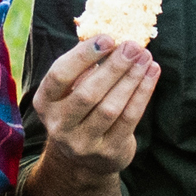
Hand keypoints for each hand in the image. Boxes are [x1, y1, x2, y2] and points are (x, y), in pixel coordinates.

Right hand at [31, 39, 156, 183]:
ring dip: (132, 79)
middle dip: (114, 67)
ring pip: (111, 107)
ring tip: (145, 57)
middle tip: (133, 46)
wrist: (84, 159)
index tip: (107, 38)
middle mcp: (59, 125)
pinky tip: (151, 74)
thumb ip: (84, 66)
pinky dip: (142, 93)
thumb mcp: (71, 89)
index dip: (83, 56)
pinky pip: (129, 119)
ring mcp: (83, 143)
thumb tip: (111, 36)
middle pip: (88, 93)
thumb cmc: (79, 109)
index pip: (60, 75)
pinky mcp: (108, 153)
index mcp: (44, 102)